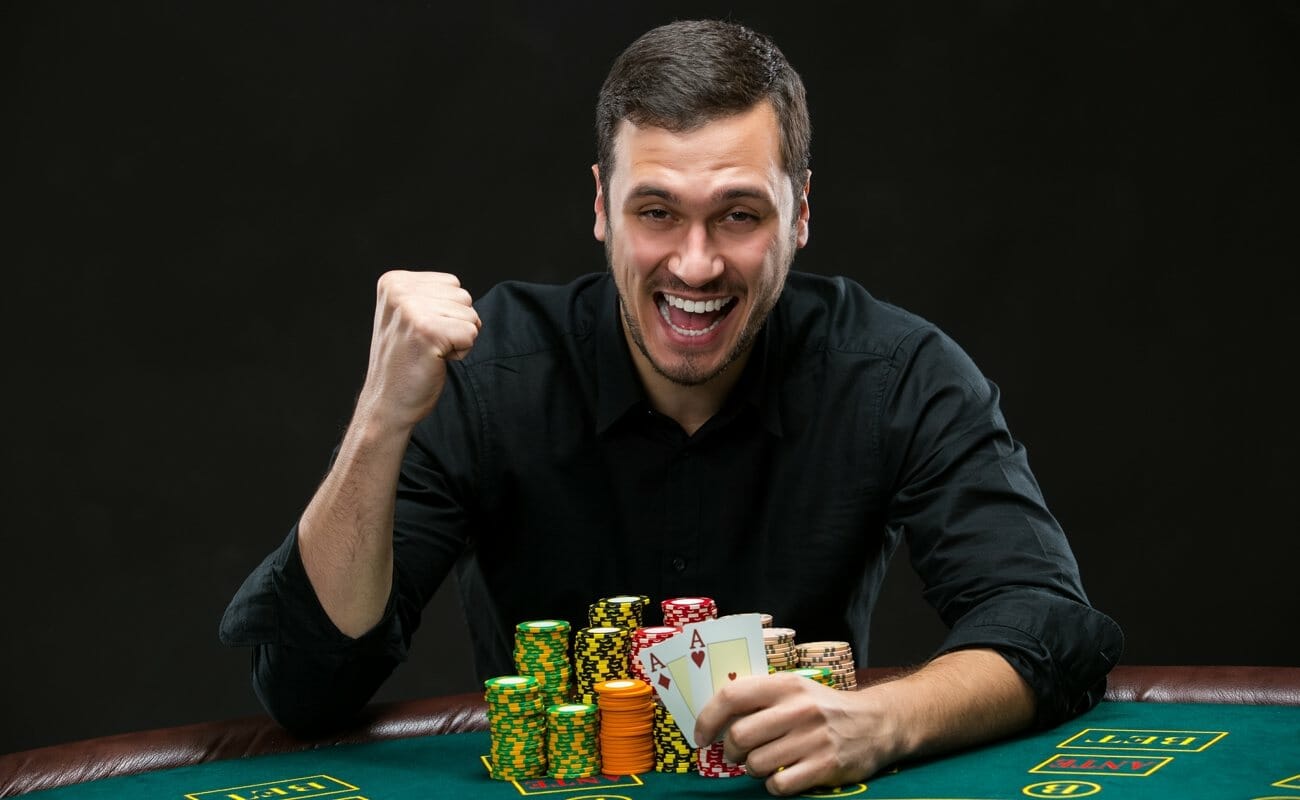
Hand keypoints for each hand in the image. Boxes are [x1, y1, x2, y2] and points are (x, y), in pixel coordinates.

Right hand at [358, 270, 480, 429]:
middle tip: (426, 345)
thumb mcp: (406, 316)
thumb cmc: (404, 363)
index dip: (445, 312)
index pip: (452, 284)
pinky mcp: (428, 332)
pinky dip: (461, 352)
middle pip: (464, 297)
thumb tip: (462, 294)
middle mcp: (399, 290)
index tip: (420, 332)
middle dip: (455, 325)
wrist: (387, 404)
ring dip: (458, 339)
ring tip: (430, 352)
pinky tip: (436, 361)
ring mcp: (412, 310)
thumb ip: (428, 296)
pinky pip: (471, 334)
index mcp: (393, 281)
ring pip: (471, 315)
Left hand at [693, 673, 902, 795]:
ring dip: (753, 769)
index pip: (732, 696)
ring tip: (765, 763)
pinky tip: (783, 776)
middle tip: (736, 754)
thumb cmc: (824, 707)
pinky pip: (779, 785)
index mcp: (785, 685)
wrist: (876, 723)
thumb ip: (760, 698)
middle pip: (739, 736)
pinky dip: (774, 786)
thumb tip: (715, 716)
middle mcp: (797, 709)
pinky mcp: (824, 766)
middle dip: (730, 751)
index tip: (700, 736)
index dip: (708, 718)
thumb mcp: (795, 689)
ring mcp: (812, 738)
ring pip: (757, 764)